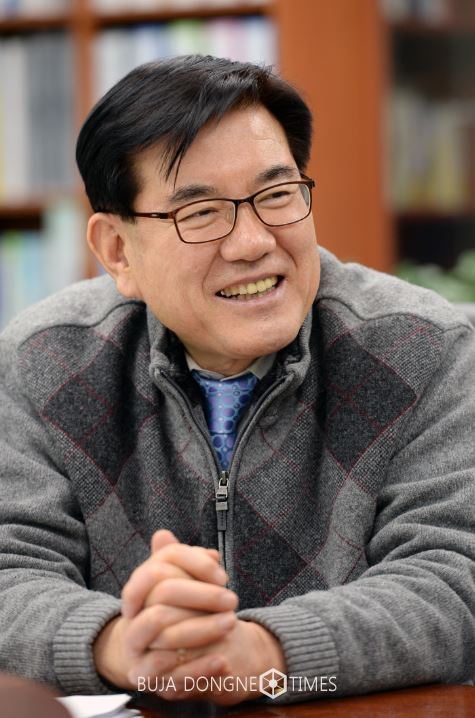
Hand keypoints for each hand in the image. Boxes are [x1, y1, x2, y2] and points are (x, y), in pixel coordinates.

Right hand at [122, 531, 285, 704]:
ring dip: (203, 629)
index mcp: (136, 590)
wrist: (149, 655)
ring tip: (231, 624)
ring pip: (165, 635)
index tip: (222, 576)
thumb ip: (191, 567)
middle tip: (232, 600)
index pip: (156, 568)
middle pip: (162, 597)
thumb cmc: (173, 613)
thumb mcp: (178, 587)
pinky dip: (199, 668)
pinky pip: (170, 674)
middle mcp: (130, 617)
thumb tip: (212, 555)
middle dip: (202, 596)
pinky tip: (222, 661)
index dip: (192, 566)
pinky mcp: (144, 676)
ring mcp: (135, 648)